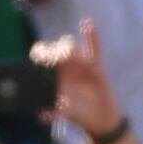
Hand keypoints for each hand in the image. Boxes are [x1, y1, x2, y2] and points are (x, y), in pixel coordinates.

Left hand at [37, 19, 123, 141]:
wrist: (101, 119)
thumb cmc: (80, 115)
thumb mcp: (65, 114)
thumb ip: (54, 113)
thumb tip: (42, 114)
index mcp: (53, 73)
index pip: (41, 56)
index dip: (41, 55)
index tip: (45, 62)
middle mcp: (64, 66)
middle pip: (54, 48)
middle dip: (54, 51)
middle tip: (59, 62)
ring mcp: (79, 64)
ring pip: (70, 46)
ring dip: (68, 49)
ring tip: (76, 61)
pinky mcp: (95, 66)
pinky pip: (93, 48)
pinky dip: (92, 36)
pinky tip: (88, 24)